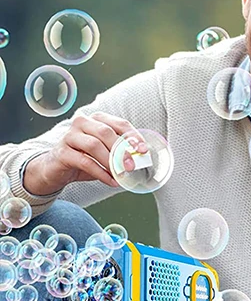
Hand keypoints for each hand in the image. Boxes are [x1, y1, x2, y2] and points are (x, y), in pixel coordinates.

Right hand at [23, 112, 144, 194]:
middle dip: (122, 150)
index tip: (144, 150)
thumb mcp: (106, 153)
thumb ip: (121, 152)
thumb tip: (142, 159)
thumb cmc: (86, 158)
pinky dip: (101, 173)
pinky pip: (84, 162)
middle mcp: (82, 123)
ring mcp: (70, 136)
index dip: (133, 136)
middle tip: (132, 166)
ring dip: (111, 162)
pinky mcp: (62, 152)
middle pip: (106, 132)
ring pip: (94, 145)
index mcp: (97, 119)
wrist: (56, 169)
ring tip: (121, 174)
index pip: (120, 124)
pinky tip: (111, 181)